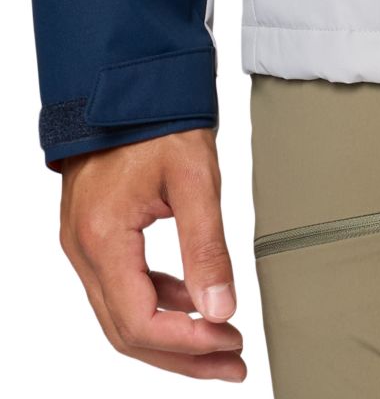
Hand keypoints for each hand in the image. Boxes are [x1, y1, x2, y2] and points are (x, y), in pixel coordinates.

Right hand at [60, 127, 245, 380]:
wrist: (125, 78)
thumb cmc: (157, 117)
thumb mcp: (195, 177)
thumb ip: (207, 247)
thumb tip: (223, 309)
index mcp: (103, 238)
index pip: (140, 321)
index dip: (188, 343)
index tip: (231, 342)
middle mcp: (84, 250)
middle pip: (127, 331)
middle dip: (183, 355)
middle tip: (233, 362)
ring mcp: (84, 244)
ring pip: (123, 315)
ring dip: (173, 334)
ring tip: (223, 341)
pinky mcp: (94, 235)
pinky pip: (123, 287)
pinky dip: (159, 303)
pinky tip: (194, 301)